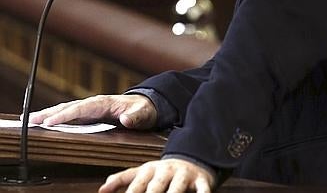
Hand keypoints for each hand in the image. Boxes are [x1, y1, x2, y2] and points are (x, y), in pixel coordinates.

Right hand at [28, 94, 156, 128]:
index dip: (65, 115)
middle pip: (69, 107)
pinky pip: (70, 116)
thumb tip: (126, 119)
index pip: (81, 108)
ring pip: (67, 110)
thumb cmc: (145, 109)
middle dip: (50, 113)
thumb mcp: (144, 113)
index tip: (50, 122)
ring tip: (31, 120)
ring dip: (49, 115)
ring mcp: (91, 109)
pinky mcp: (90, 115)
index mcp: (104, 102)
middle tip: (31, 120)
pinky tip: (46, 123)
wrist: (147, 105)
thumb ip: (136, 116)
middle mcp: (95, 104)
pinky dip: (57, 118)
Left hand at [98, 159, 214, 192]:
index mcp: (150, 170)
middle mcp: (166, 171)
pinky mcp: (202, 181)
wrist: (192, 159)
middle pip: (155, 188)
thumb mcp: (143, 172)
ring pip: (177, 189)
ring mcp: (184, 175)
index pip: (137, 185)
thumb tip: (101, 190)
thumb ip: (123, 180)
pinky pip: (202, 190)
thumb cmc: (162, 173)